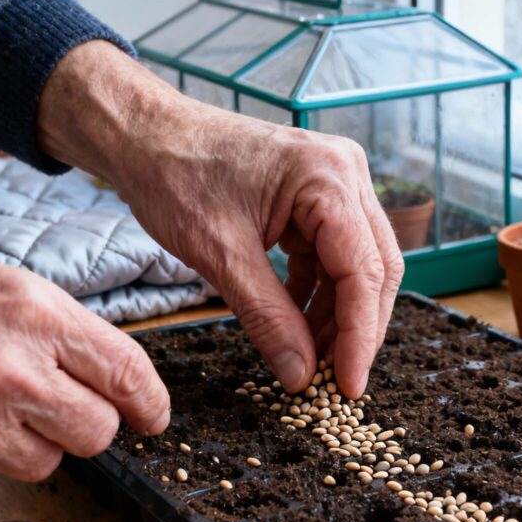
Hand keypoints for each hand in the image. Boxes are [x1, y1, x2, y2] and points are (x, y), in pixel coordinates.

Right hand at [0, 223, 168, 490]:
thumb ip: (49, 322)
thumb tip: (100, 365)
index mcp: (34, 314)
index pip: (129, 374)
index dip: (151, 403)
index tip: (153, 416)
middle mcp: (12, 373)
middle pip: (98, 433)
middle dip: (88, 423)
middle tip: (59, 407)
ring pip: (47, 464)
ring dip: (31, 443)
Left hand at [38, 41, 403, 397]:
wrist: (145, 135)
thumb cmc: (174, 176)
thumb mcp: (220, 256)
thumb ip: (268, 318)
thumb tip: (301, 376)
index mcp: (328, 178)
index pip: (364, 272)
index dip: (360, 336)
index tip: (347, 386)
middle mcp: (346, 174)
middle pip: (376, 269)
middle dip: (357, 329)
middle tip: (334, 382)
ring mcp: (336, 183)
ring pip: (359, 266)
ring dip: (338, 316)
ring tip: (310, 359)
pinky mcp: (318, 197)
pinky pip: (333, 255)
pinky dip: (318, 293)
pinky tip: (297, 324)